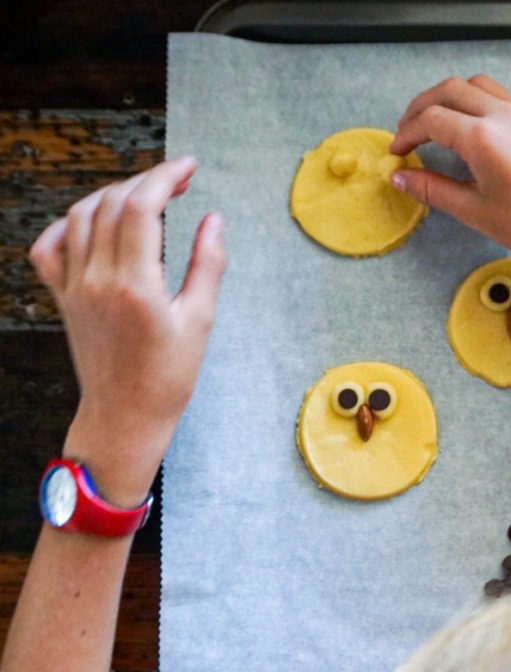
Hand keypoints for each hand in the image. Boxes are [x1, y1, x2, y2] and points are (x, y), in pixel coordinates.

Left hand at [28, 157, 226, 506]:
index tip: (188, 168)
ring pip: (81, 215)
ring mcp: (75, 287)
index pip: (142, 206)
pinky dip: (68, 224)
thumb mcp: (200, 322)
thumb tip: (213, 221)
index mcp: (136, 286)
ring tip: (143, 199)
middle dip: (146, 181)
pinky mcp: (63, 297)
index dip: (166, 176)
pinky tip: (93, 224)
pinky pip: (50, 245)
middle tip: (176, 183)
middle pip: (112, 202)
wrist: (125, 416)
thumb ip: (208, 266)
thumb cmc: (167, 379)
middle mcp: (99, 280)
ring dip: (112, 195)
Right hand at [390, 74, 510, 284]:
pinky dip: (474, 103)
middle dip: (421, 106)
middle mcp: (502, 114)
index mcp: (482, 137)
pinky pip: (499, 97)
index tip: (396, 154)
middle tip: (407, 132)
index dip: (406, 134)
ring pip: (476, 85)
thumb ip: (433, 189)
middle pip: (449, 90)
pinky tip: (470, 132)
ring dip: (449, 98)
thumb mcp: (474, 211)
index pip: (431, 120)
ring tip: (436, 125)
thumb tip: (399, 178)